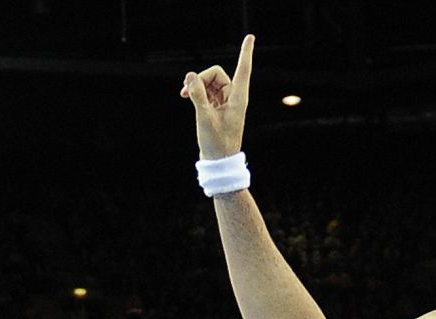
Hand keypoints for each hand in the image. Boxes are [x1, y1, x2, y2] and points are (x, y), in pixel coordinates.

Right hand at [181, 34, 254, 160]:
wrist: (218, 164)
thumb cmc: (216, 144)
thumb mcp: (204, 118)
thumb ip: (197, 95)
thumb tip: (189, 76)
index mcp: (237, 99)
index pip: (242, 69)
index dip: (245, 52)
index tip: (250, 37)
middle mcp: (233, 98)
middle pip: (216, 74)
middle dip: (200, 78)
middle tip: (186, 91)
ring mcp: (225, 103)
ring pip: (209, 82)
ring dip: (196, 85)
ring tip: (184, 95)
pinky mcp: (217, 109)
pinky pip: (206, 92)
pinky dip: (196, 92)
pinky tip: (186, 97)